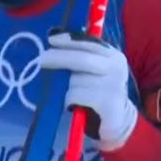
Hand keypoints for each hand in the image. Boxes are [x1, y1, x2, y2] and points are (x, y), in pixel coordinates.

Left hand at [40, 31, 137, 150]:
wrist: (118, 119)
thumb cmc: (100, 90)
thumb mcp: (96, 70)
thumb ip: (81, 55)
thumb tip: (55, 40)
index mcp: (113, 56)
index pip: (89, 43)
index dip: (69, 41)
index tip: (52, 40)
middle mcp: (116, 68)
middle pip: (82, 59)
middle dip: (59, 58)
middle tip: (41, 59)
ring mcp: (113, 86)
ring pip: (75, 80)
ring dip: (67, 88)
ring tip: (73, 95)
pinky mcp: (107, 103)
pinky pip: (75, 96)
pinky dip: (69, 100)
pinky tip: (74, 105)